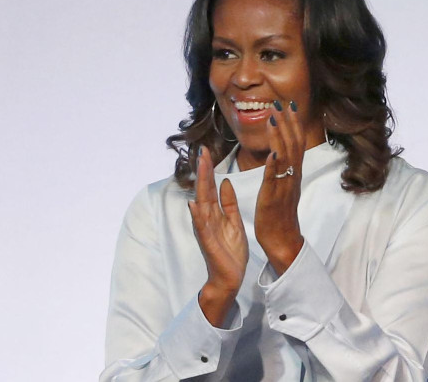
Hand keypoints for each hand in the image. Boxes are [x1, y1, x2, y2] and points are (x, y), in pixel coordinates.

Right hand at [188, 146, 248, 326]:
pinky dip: (197, 216)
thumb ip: (228, 203)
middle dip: (203, 171)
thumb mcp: (234, 222)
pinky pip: (202, 227)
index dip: (209, 169)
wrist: (229, 277)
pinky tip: (193, 205)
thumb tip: (225, 182)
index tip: (208, 151)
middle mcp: (207, 218)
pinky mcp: (208, 243)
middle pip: (204, 190)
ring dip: (200, 186)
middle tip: (202, 150)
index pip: (210, 186)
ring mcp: (206, 230)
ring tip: (200, 168)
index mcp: (215, 213)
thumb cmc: (231, 251)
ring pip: (201, 203)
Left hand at [254, 100, 307, 275]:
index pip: (296, 143)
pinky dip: (275, 165)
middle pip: (293, 145)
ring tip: (274, 117)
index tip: (289, 105)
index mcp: (293, 173)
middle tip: (283, 102)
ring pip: (285, 157)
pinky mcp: (274, 198)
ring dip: (280, 136)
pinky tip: (273, 152)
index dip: (293, 123)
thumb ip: (283, 169)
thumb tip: (281, 151)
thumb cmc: (280, 214)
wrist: (283, 240)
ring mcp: (284, 186)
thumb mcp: (283, 186)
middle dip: (288, 123)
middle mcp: (292, 176)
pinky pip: (275, 179)